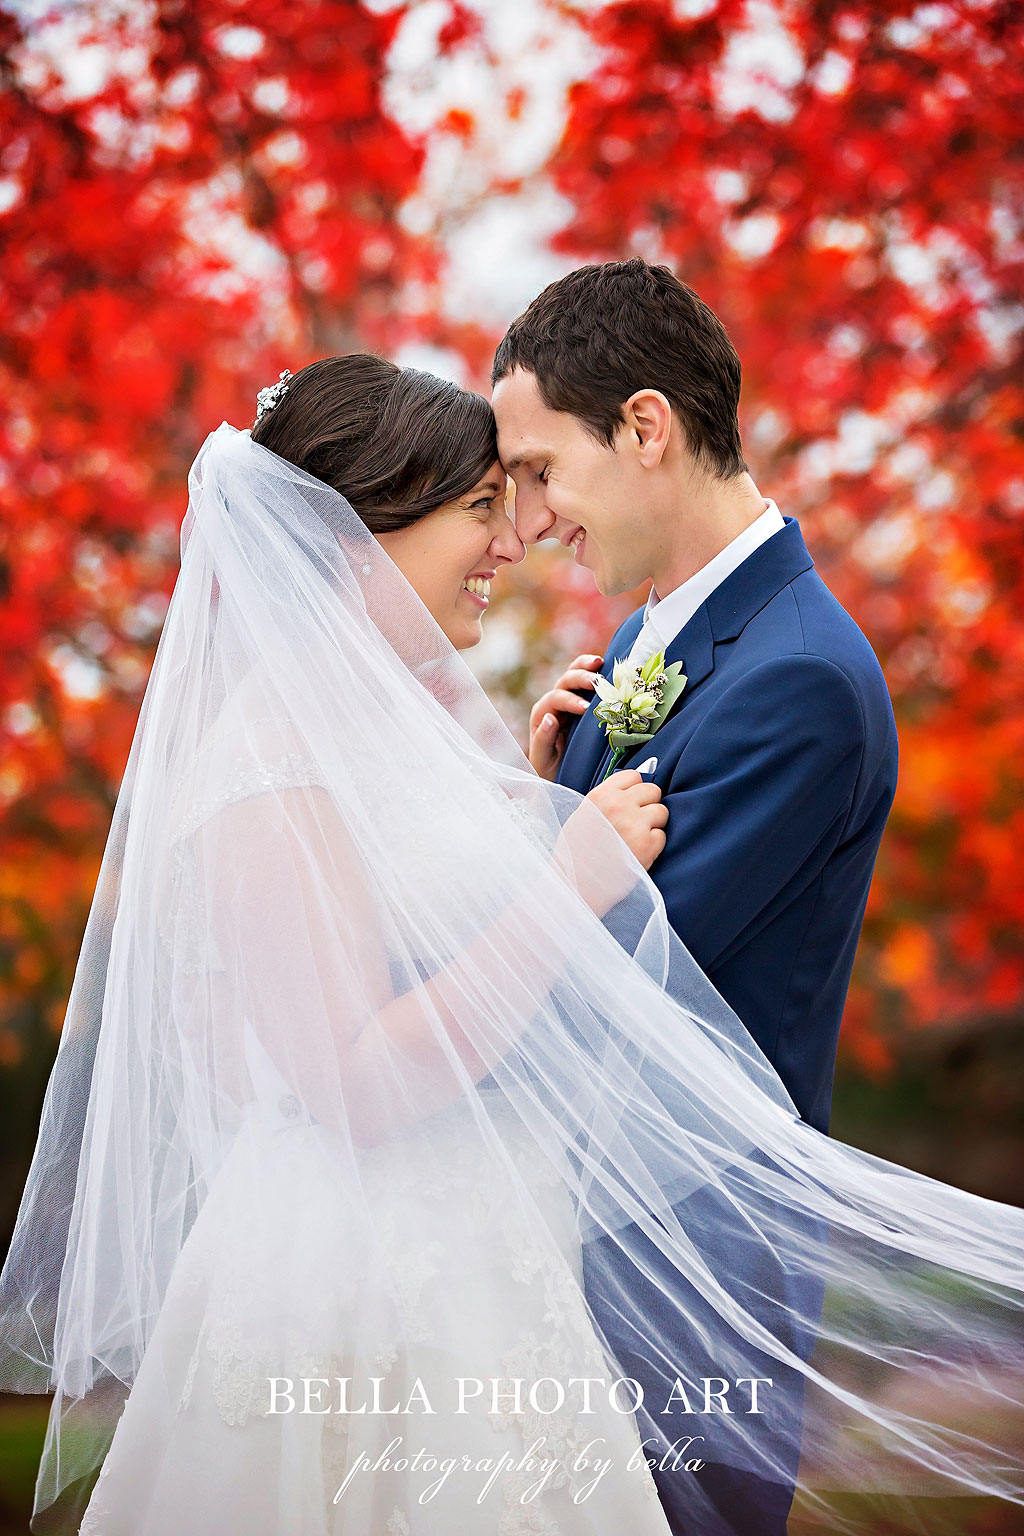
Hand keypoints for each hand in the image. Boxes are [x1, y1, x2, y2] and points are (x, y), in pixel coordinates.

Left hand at [529, 654, 603, 779]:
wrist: (559, 775)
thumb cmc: (551, 770)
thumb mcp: (543, 759)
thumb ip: (543, 739)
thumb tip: (550, 718)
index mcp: (542, 714)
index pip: (555, 699)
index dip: (569, 701)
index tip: (585, 709)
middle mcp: (554, 703)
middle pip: (565, 681)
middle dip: (580, 678)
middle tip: (597, 682)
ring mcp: (569, 700)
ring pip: (574, 674)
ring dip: (586, 666)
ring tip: (600, 662)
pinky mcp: (583, 701)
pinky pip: (588, 682)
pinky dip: (597, 672)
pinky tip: (608, 667)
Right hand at [584, 769, 666, 869]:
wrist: (575, 884)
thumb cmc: (576, 852)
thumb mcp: (583, 815)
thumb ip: (607, 800)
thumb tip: (632, 790)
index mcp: (601, 795)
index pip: (634, 776)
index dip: (635, 790)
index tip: (631, 802)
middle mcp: (619, 805)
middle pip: (653, 791)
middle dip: (648, 805)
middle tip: (636, 822)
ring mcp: (635, 824)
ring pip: (662, 812)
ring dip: (653, 824)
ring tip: (636, 838)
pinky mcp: (647, 845)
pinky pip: (662, 836)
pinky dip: (653, 845)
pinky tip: (636, 852)